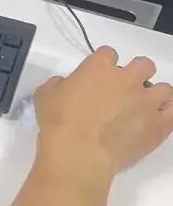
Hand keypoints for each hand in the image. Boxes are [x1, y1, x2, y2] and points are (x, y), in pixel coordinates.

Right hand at [35, 47, 172, 178]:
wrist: (78, 152)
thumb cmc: (58, 121)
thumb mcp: (45, 93)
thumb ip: (60, 83)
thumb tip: (67, 84)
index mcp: (99, 67)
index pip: (109, 53)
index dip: (105, 64)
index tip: (99, 77)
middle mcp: (127, 79)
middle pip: (144, 64)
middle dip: (137, 74)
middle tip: (126, 90)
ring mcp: (146, 101)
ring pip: (165, 88)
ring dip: (155, 95)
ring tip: (144, 108)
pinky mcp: (159, 125)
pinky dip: (167, 114)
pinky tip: (156, 121)